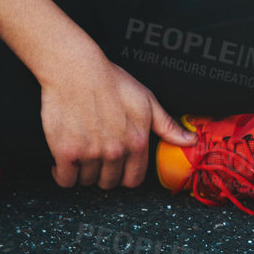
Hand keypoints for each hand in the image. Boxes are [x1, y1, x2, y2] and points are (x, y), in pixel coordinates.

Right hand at [37, 48, 196, 189]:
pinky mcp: (65, 152)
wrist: (76, 72)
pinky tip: (65, 161)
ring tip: (83, 152)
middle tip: (98, 157)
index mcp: (137, 141)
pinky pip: (64, 180)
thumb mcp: (147, 101)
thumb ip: (167, 126)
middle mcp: (115, 151)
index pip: (134, 179)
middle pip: (109, 182)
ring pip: (87, 181)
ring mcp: (90, 153)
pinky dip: (63, 174)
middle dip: (104, 174)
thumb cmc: (112, 82)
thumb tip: (190, 141)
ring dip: (84, 172)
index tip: (118, 168)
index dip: (126, 175)